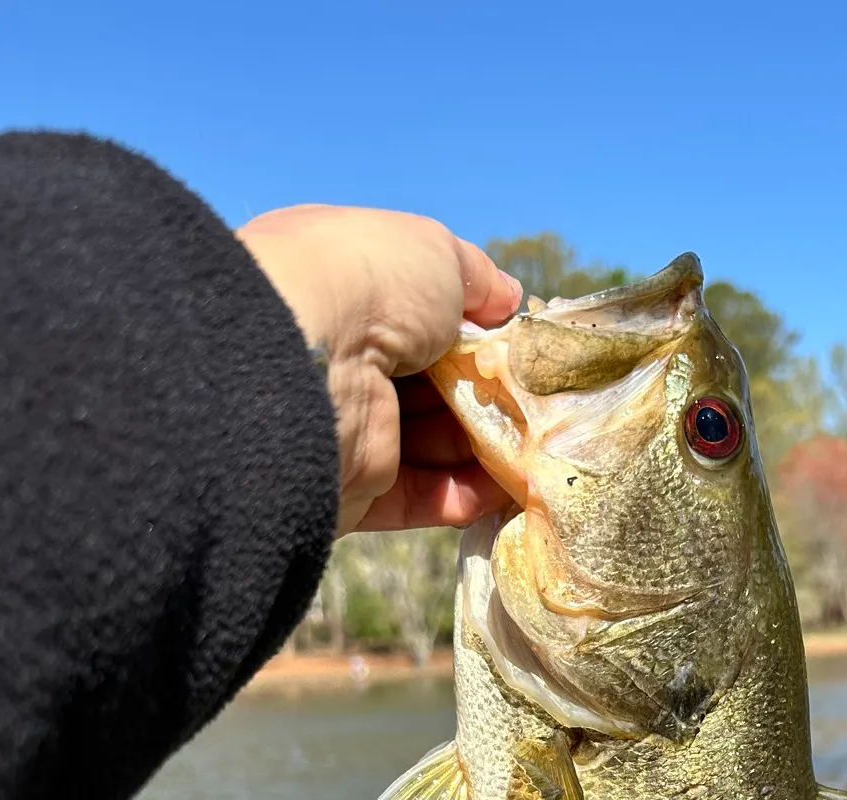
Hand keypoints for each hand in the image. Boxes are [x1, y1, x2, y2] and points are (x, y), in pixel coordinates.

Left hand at [236, 205, 521, 534]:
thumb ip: (476, 279)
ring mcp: (343, 425)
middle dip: (486, 400)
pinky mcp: (349, 487)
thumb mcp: (435, 255)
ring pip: (428, 446)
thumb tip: (508, 300)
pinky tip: (503, 490)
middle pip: (430, 387)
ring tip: (536, 454)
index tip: (515, 352)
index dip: (471, 335)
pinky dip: (461, 496)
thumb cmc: (372, 286)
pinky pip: (415, 497)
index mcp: (345, 291)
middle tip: (537, 410)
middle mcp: (339, 358)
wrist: (308, 359)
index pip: (418, 318)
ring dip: (485, 451)